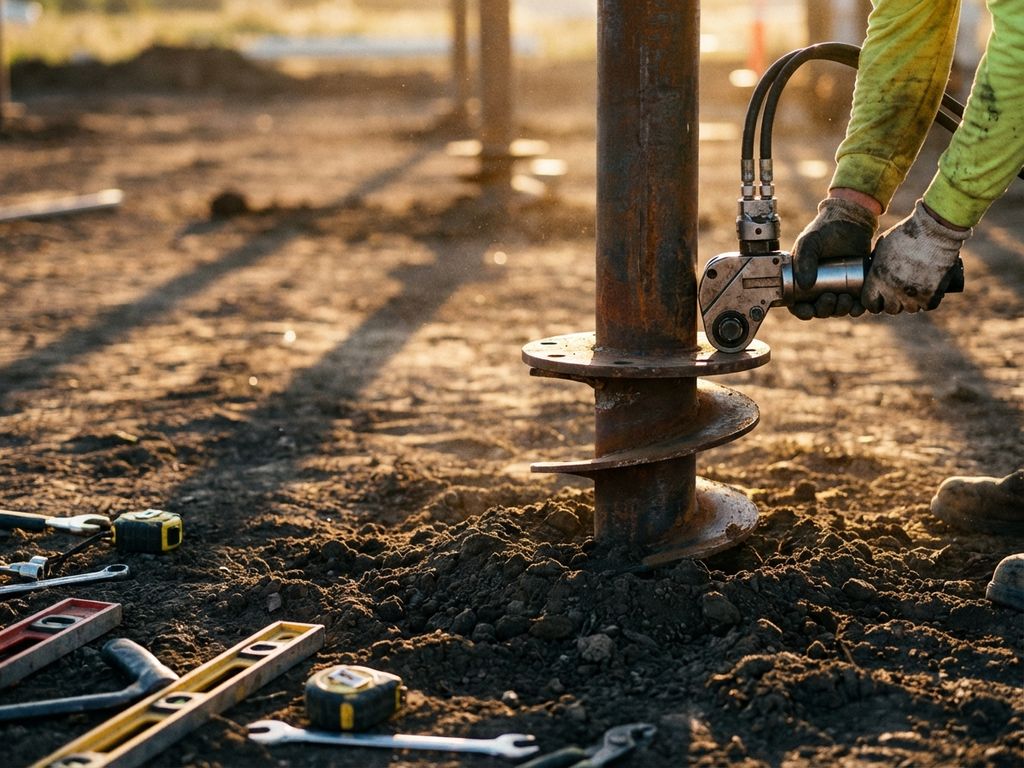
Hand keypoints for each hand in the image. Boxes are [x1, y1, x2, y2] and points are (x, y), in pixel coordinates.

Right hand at [789, 196, 876, 319]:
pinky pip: (855, 304)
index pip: (798, 304)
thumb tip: (805, 286)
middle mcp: (818, 287)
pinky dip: (856, 308)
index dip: (802, 312)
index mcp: (802, 279)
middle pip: (819, 309)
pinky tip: (857, 306)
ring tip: (844, 299)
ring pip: (837, 309)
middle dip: (824, 310)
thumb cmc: (825, 229)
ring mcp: (837, 287)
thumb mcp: (809, 242)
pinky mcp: (855, 286)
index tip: (809, 311)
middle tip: (830, 298)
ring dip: (840, 310)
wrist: (851, 220)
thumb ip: (804, 261)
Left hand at [863, 201, 970, 313]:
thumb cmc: (906, 233)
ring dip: (911, 303)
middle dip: (893, 303)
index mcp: (877, 279)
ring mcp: (912, 295)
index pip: (869, 303)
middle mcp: (892, 291)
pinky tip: (927, 295)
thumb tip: (872, 267)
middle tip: (898, 295)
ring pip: (910, 309)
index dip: (873, 303)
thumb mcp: (883, 245)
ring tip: (913, 293)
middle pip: (890, 309)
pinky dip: (928, 301)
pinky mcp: (931, 295)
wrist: (934, 231)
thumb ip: (876, 260)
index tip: (878, 299)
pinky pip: (927, 306)